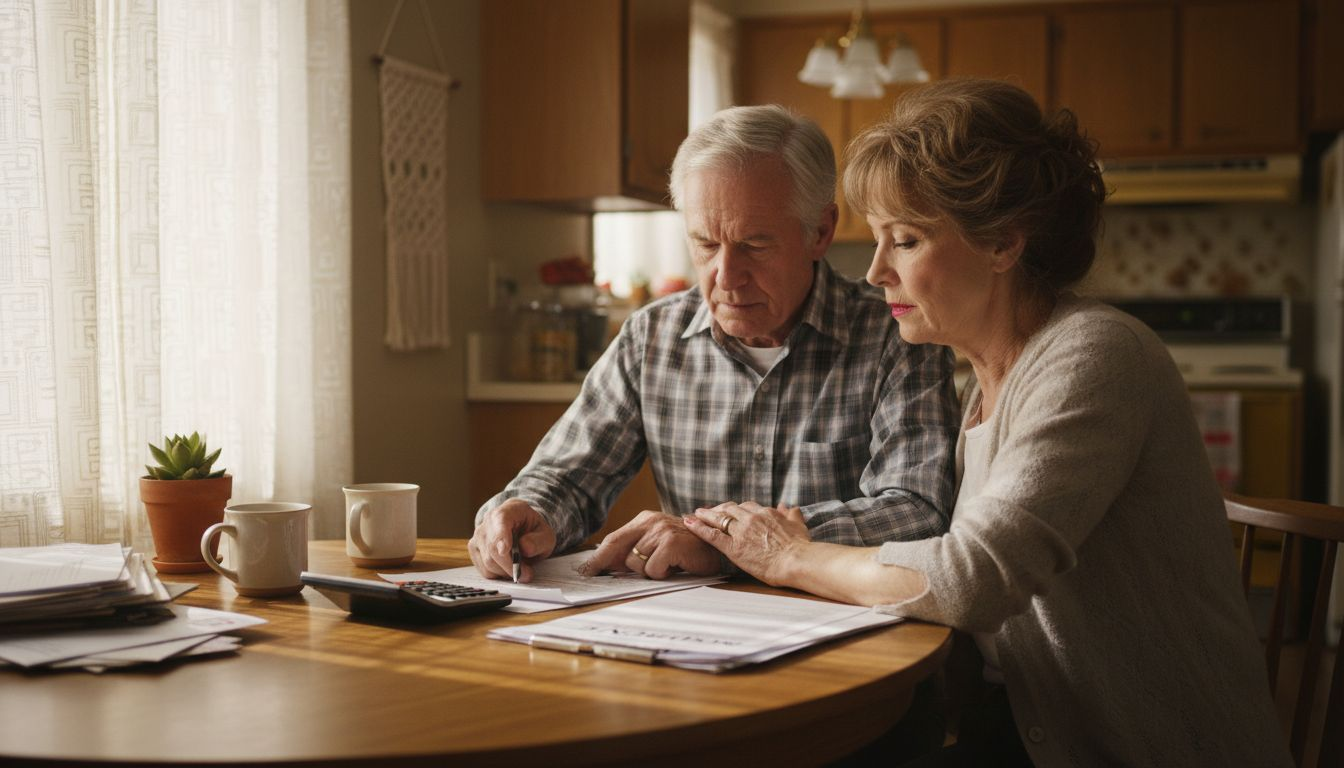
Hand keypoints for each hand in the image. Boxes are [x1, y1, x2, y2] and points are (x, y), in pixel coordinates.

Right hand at [468, 499, 556, 581]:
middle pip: (493, 548)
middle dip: (510, 566)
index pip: (500, 520)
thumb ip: (538, 541)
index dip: (501, 536)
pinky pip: (484, 569)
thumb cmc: (533, 530)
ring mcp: (478, 534)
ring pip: (488, 562)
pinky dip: (498, 574)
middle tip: (527, 574)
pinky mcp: (474, 548)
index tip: (505, 550)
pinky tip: (508, 567)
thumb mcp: (545, 535)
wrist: (522, 528)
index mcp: (509, 510)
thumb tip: (525, 548)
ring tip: (520, 568)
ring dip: (506, 572)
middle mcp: (489, 520)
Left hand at [579, 510, 724, 579]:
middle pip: (617, 547)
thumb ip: (636, 551)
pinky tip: (675, 567)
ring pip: (636, 564)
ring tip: (666, 566)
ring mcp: (661, 531)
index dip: (597, 557)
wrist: (718, 548)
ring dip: (649, 572)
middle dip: (609, 565)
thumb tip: (608, 568)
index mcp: (645, 520)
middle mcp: (651, 522)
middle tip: (604, 576)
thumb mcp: (658, 547)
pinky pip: (652, 569)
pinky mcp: (671, 543)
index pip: (613, 539)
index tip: (585, 571)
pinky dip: (662, 574)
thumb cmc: (687, 551)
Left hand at [684, 501, 808, 585]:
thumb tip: (789, 507)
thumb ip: (792, 514)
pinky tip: (689, 523)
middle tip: (709, 510)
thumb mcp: (798, 525)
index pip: (747, 506)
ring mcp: (741, 532)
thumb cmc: (801, 547)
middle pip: (730, 508)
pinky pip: (712, 534)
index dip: (737, 508)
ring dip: (705, 515)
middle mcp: (751, 518)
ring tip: (695, 514)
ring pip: (718, 518)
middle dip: (718, 508)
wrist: (797, 561)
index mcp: (766, 513)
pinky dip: (699, 528)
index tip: (731, 509)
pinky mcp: (733, 547)